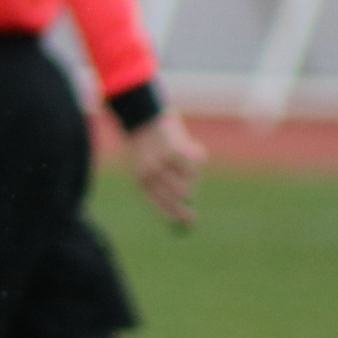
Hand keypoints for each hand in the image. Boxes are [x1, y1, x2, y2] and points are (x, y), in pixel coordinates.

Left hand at [126, 110, 205, 226]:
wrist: (141, 114)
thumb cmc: (146, 142)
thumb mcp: (148, 164)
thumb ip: (164, 182)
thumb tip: (186, 201)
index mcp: (140, 179)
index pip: (158, 204)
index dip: (174, 215)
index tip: (188, 222)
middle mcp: (150, 173)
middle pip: (176, 197)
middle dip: (185, 205)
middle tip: (193, 211)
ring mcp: (162, 162)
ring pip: (189, 179)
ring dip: (192, 173)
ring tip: (184, 160)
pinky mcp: (174, 150)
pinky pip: (194, 163)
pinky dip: (198, 156)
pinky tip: (193, 147)